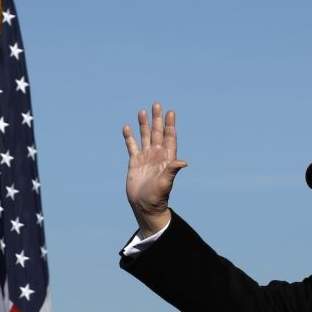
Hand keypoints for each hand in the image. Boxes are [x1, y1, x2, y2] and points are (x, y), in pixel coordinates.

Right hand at [123, 102, 187, 237]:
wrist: (144, 206)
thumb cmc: (157, 197)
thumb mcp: (166, 183)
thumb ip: (172, 170)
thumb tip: (183, 162)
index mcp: (167, 158)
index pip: (170, 138)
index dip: (170, 125)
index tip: (170, 112)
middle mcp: (157, 155)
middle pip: (157, 133)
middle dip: (157, 119)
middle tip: (156, 104)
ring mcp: (145, 157)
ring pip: (145, 137)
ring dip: (144, 125)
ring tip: (142, 111)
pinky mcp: (134, 162)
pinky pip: (132, 146)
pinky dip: (129, 137)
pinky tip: (127, 128)